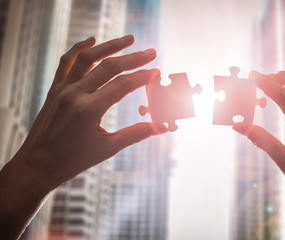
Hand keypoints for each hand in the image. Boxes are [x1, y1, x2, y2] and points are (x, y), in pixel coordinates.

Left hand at [12, 35, 165, 189]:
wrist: (37, 165)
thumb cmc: (72, 160)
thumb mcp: (107, 148)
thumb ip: (135, 134)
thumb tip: (161, 127)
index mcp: (88, 110)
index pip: (122, 85)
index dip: (142, 77)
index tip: (156, 72)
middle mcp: (74, 94)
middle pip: (109, 67)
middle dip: (133, 58)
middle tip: (151, 53)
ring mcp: (62, 89)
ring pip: (88, 57)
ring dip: (109, 46)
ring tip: (128, 39)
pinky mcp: (55, 89)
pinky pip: (66, 62)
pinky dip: (79, 48)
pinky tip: (92, 40)